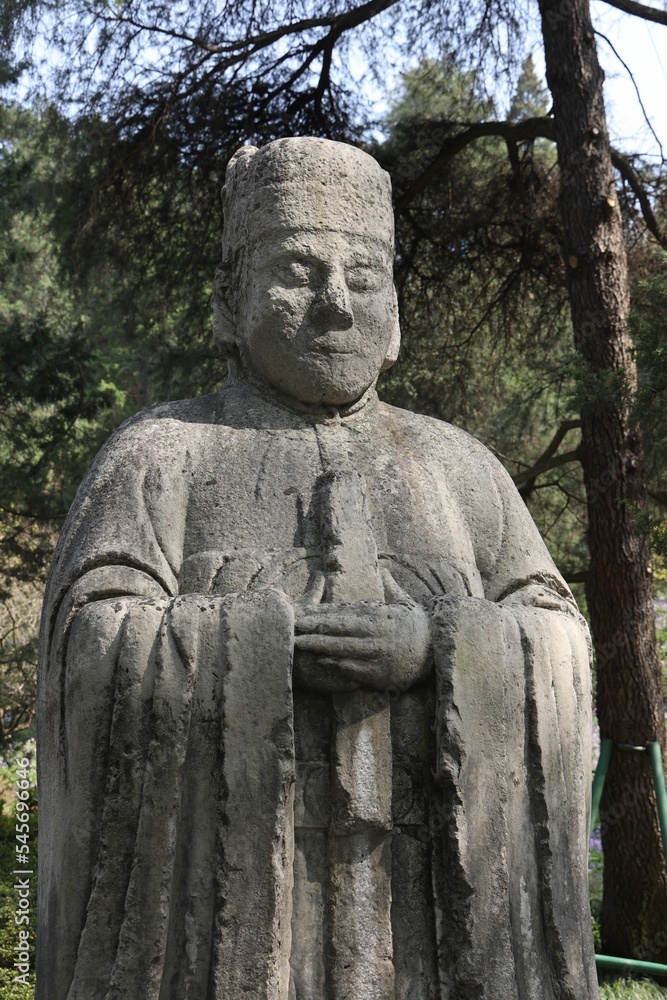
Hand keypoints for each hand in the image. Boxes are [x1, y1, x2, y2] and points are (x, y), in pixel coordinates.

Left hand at [293, 575, 430, 693]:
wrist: (441, 651)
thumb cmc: (420, 626)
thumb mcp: (407, 602)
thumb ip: (391, 587)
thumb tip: (384, 570)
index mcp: (378, 616)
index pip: (342, 614)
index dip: (319, 614)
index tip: (301, 612)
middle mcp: (375, 634)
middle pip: (337, 631)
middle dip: (312, 629)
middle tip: (290, 626)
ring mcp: (376, 654)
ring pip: (342, 649)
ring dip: (319, 646)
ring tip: (299, 644)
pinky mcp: (380, 673)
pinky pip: (354, 669)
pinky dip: (336, 665)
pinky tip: (320, 662)